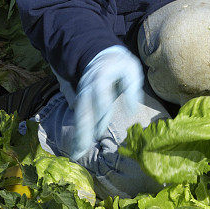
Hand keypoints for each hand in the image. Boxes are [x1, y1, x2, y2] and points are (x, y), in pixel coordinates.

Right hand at [72, 45, 142, 159]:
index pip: (100, 93)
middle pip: (84, 109)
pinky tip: (78, 146)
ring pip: (79, 115)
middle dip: (82, 131)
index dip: (100, 110)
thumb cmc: (121, 64)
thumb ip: (132, 88)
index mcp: (101, 76)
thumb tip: (131, 111)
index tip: (100, 130)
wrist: (102, 54)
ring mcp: (83, 93)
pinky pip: (79, 116)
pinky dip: (79, 131)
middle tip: (81, 151)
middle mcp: (88, 86)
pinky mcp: (82, 99)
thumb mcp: (131, 69)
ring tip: (77, 154)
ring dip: (78, 134)